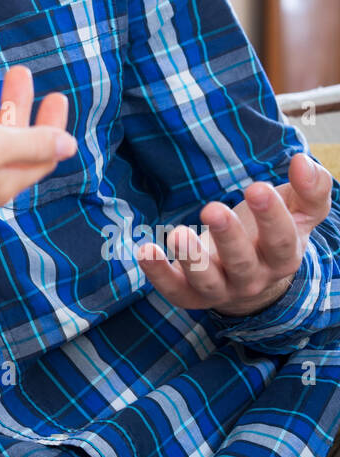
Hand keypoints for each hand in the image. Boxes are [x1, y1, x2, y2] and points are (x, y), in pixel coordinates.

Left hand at [136, 153, 333, 316]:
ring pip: (207, 282)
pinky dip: (158, 274)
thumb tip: (303, 161)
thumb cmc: (274, 232)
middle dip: (228, 237)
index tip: (257, 188)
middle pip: (242, 263)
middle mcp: (253, 279)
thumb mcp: (300, 211)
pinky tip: (146, 249)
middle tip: (212, 209)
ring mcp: (221, 289)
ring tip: (178, 233)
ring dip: (191, 259)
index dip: (272, 216)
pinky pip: (174, 290)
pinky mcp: (191, 295)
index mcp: (282, 257)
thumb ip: (310, 188)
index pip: (281, 240)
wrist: (254, 276)